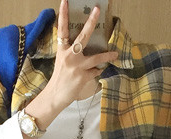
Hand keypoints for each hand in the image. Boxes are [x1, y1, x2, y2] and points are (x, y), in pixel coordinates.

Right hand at [26, 1, 118, 128]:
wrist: (55, 96)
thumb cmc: (60, 77)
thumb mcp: (62, 61)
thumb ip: (70, 51)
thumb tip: (83, 44)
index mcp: (62, 50)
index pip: (62, 29)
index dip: (63, 14)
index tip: (65, 1)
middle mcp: (69, 56)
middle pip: (82, 36)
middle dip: (91, 22)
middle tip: (97, 10)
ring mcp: (77, 66)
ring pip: (96, 57)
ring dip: (107, 55)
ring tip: (115, 54)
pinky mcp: (83, 77)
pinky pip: (95, 71)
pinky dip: (97, 71)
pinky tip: (95, 73)